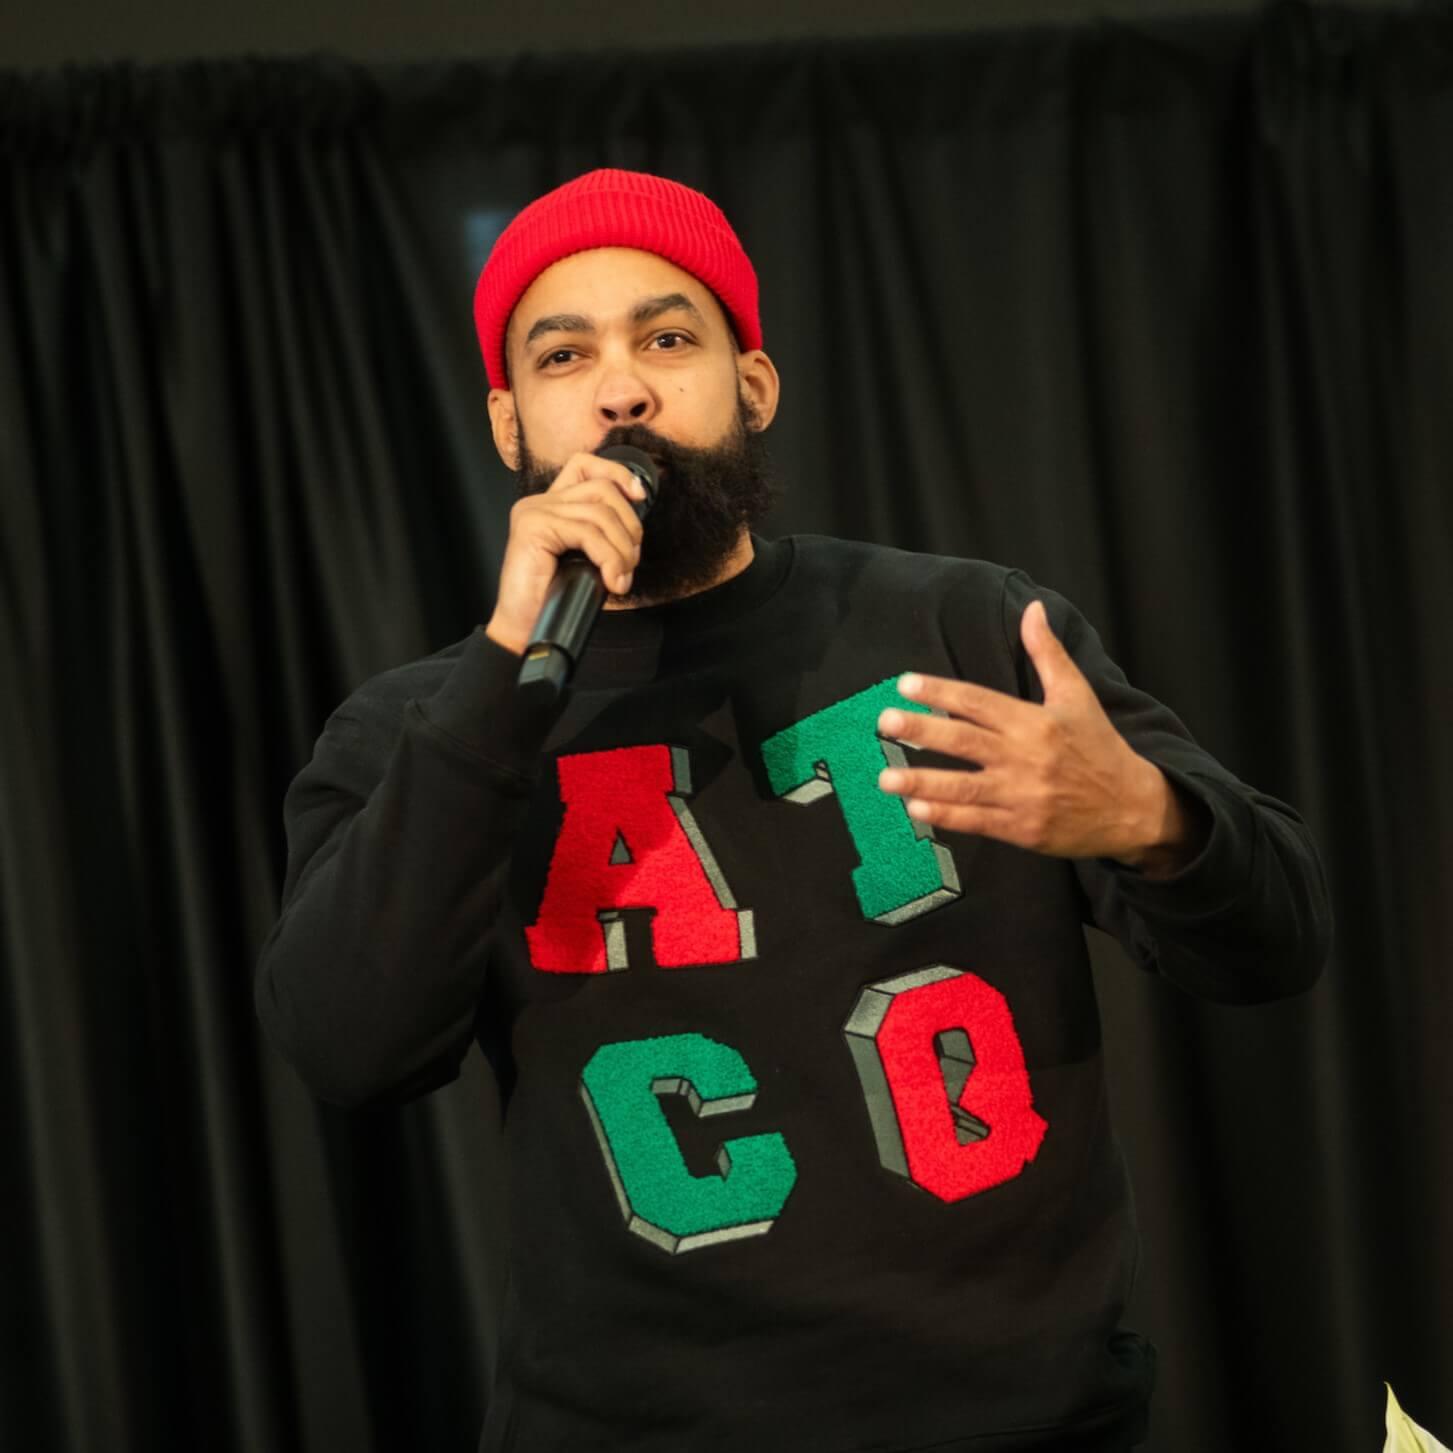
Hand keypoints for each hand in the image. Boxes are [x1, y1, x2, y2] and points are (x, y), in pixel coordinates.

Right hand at [485, 452, 648, 655]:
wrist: (525, 629)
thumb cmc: (556, 599)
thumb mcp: (585, 559)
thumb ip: (600, 536)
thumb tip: (634, 531)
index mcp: (550, 504)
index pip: (586, 466)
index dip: (618, 473)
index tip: (641, 497)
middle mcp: (539, 502)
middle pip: (602, 488)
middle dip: (629, 524)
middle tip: (631, 561)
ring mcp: (534, 512)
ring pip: (599, 513)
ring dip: (621, 548)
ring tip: (621, 577)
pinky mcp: (533, 527)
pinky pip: (587, 533)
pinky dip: (609, 557)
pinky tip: (612, 581)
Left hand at [876, 599, 1204, 872]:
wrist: (1133, 809)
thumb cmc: (1099, 748)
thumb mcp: (1078, 696)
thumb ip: (1048, 654)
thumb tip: (1032, 608)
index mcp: (1034, 721)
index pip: (978, 701)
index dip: (940, 691)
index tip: (905, 684)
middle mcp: (1026, 756)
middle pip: (964, 740)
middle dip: (922, 730)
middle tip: (884, 722)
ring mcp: (1022, 795)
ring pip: (964, 786)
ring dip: (923, 780)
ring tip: (885, 777)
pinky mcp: (1022, 829)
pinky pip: (977, 821)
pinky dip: (946, 816)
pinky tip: (916, 809)